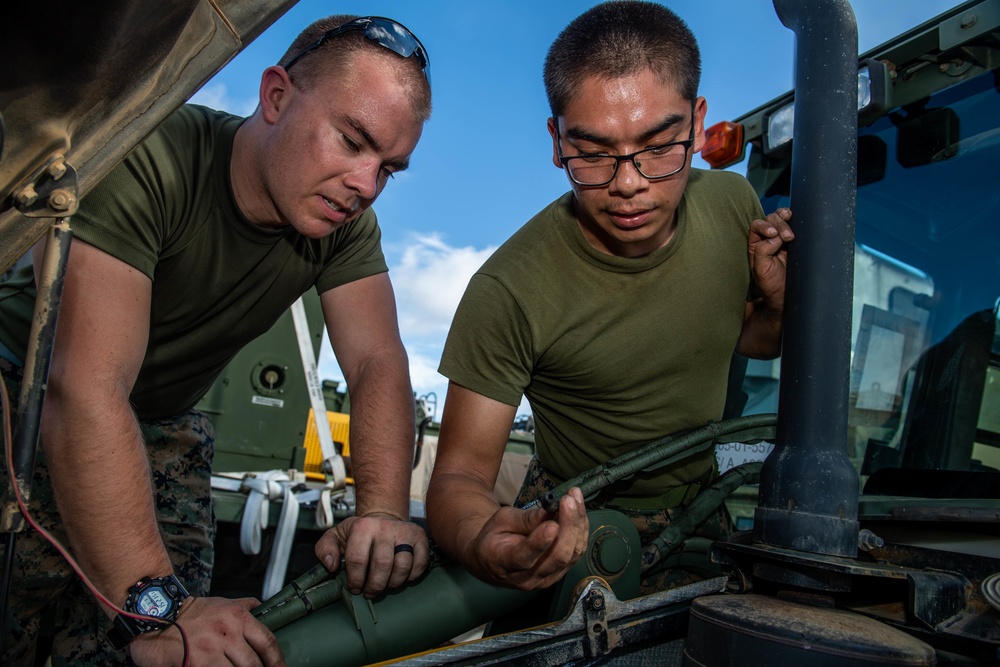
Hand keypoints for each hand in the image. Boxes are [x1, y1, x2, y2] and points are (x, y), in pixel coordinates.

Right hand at [129, 596, 283, 666]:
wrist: (157, 616)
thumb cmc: (191, 613)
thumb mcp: (222, 603)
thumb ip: (244, 606)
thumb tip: (263, 607)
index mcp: (238, 618)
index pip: (267, 642)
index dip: (277, 661)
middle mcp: (227, 633)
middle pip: (253, 664)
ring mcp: (211, 650)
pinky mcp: (195, 664)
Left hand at [314, 514, 429, 597]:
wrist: (383, 517)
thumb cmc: (358, 533)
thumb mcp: (336, 536)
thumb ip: (325, 549)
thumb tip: (331, 565)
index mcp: (362, 527)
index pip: (357, 559)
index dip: (355, 580)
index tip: (355, 588)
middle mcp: (385, 527)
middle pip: (382, 565)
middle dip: (374, 586)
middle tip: (370, 592)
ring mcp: (405, 532)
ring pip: (403, 566)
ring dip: (393, 583)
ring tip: (385, 585)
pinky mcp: (420, 537)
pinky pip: (420, 563)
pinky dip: (412, 575)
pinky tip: (402, 577)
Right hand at [470, 487, 588, 590]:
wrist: (493, 560)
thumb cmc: (495, 537)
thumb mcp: (502, 520)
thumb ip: (524, 519)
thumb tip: (549, 511)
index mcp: (504, 563)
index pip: (524, 557)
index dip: (540, 542)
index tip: (552, 524)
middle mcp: (527, 577)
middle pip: (557, 557)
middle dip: (568, 526)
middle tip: (568, 500)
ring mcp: (546, 578)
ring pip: (572, 554)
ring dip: (578, 523)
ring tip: (575, 497)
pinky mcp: (560, 573)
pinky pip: (576, 552)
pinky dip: (581, 529)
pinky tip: (578, 509)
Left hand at [748, 208, 793, 309]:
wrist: (786, 294)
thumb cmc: (771, 284)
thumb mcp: (761, 270)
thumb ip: (762, 251)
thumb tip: (774, 237)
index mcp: (755, 245)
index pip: (756, 226)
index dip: (764, 226)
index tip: (773, 234)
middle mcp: (766, 239)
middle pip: (770, 220)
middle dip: (779, 224)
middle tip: (788, 237)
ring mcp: (781, 239)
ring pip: (780, 219)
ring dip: (785, 219)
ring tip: (791, 232)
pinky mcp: (794, 241)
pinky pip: (793, 224)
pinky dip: (794, 219)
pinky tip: (795, 219)